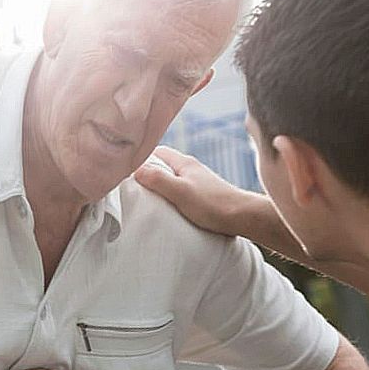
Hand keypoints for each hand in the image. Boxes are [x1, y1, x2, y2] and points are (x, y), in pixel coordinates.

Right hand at [135, 146, 264, 236]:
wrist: (243, 217)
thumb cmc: (213, 204)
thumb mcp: (180, 192)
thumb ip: (158, 179)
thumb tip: (134, 169)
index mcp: (184, 163)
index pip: (156, 152)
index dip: (141, 158)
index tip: (126, 168)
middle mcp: (191, 169)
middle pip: (163, 165)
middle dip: (148, 172)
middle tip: (132, 184)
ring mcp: (198, 182)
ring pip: (172, 178)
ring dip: (160, 185)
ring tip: (147, 197)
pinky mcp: (204, 195)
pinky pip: (181, 190)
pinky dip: (171, 195)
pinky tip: (168, 206)